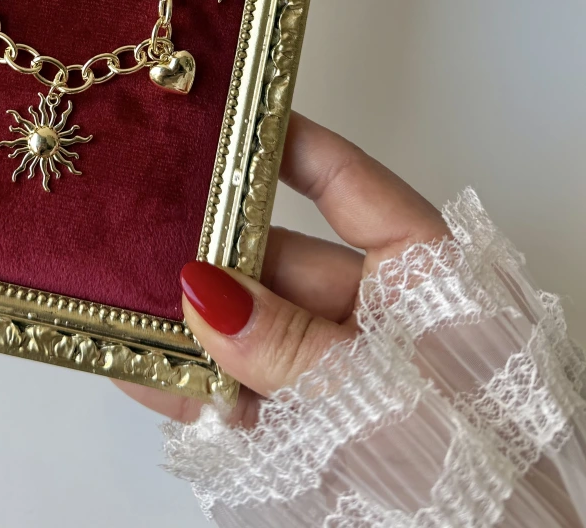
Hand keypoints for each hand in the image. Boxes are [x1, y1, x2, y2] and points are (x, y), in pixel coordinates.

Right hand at [116, 112, 448, 424]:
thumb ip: (292, 349)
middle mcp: (381, 317)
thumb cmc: (485, 492)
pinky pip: (242, 393)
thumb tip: (203, 292)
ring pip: (250, 328)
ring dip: (187, 321)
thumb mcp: (387, 404)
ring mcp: (341, 376)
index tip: (224, 114)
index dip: (286, 144)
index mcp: (428, 280)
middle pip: (279, 258)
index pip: (351, 185)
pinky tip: (140, 367)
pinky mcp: (313, 434)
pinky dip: (193, 384)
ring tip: (119, 296)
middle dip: (208, 249)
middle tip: (140, 228)